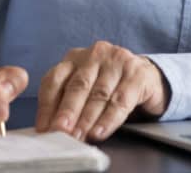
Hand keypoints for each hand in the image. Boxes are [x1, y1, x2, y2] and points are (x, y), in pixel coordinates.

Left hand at [35, 41, 169, 141]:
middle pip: (78, 85)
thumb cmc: (108, 87)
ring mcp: (118, 61)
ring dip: (88, 119)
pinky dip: (109, 119)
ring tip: (80, 136)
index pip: (55, 80)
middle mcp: (95, 54)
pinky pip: (121, 100)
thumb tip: (48, 130)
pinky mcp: (137, 73)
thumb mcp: (83, 90)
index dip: (47, 106)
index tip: (44, 129)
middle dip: (68, 112)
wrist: (146, 77)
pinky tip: (100, 132)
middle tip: (60, 132)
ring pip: (100, 94)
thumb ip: (65, 104)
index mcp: (75, 58)